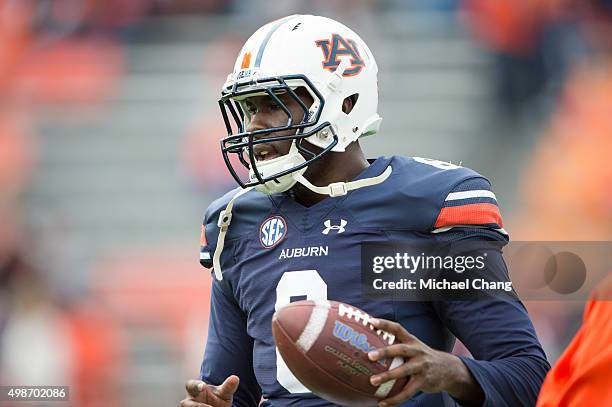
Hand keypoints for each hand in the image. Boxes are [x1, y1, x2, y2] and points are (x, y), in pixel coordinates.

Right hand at [179, 375, 239, 406]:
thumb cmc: (218, 398)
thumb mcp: (224, 393)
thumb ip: (228, 387)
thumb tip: (235, 378)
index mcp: (194, 388)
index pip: (191, 385)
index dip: (196, 385)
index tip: (203, 386)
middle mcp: (189, 400)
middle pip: (186, 403)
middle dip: (196, 405)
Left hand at [367, 319, 482, 406]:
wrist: (449, 370)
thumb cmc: (423, 357)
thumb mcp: (414, 346)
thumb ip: (397, 344)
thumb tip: (371, 343)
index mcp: (412, 341)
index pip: (398, 328)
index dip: (385, 324)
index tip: (371, 321)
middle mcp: (417, 351)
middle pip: (400, 349)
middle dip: (385, 352)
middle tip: (370, 356)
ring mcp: (421, 366)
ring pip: (403, 371)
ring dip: (387, 376)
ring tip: (372, 381)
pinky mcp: (423, 381)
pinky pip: (407, 392)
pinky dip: (394, 399)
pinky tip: (382, 403)